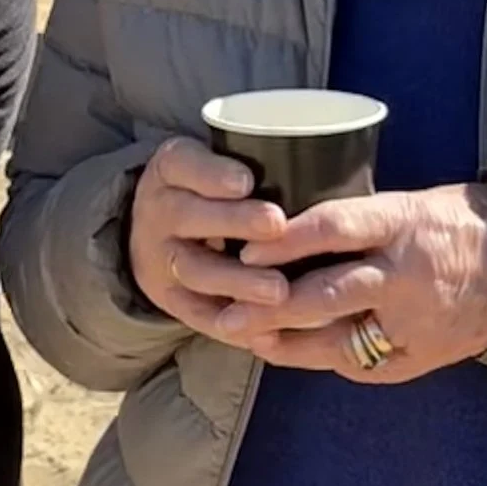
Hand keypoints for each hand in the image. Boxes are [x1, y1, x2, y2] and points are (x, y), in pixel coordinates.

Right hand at [126, 139, 295, 334]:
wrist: (158, 234)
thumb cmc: (211, 191)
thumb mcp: (215, 161)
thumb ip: (255, 158)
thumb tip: (328, 156)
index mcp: (170, 169)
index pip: (182, 163)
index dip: (212, 173)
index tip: (247, 180)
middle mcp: (158, 212)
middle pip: (187, 215)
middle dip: (233, 221)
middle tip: (277, 224)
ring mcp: (161, 259)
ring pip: (194, 270)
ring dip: (236, 280)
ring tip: (279, 289)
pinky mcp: (173, 300)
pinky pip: (199, 315)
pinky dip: (233, 324)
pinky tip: (267, 329)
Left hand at [201, 180, 486, 383]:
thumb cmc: (452, 224)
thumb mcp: (408, 203)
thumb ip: (355, 219)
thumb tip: (280, 228)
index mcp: (402, 224)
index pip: (333, 228)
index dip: (284, 241)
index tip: (244, 248)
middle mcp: (405, 275)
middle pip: (325, 294)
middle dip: (267, 304)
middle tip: (223, 307)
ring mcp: (413, 323)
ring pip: (335, 338)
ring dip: (282, 339)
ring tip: (241, 334)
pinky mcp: (418, 358)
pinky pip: (358, 364)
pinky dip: (318, 357)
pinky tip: (282, 350)